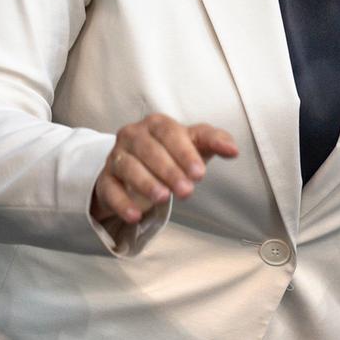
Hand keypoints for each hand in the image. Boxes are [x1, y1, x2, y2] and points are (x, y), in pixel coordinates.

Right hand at [90, 114, 238, 225]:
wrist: (137, 167)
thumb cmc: (172, 152)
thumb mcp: (194, 144)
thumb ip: (214, 141)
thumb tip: (234, 150)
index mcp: (156, 124)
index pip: (169, 133)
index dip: (184, 152)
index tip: (200, 173)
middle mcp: (133, 135)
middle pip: (149, 150)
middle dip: (169, 171)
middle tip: (187, 191)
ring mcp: (116, 156)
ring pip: (128, 167)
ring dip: (146, 183)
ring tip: (163, 199)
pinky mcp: (105, 179)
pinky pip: (110, 189)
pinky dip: (121, 203)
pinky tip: (135, 215)